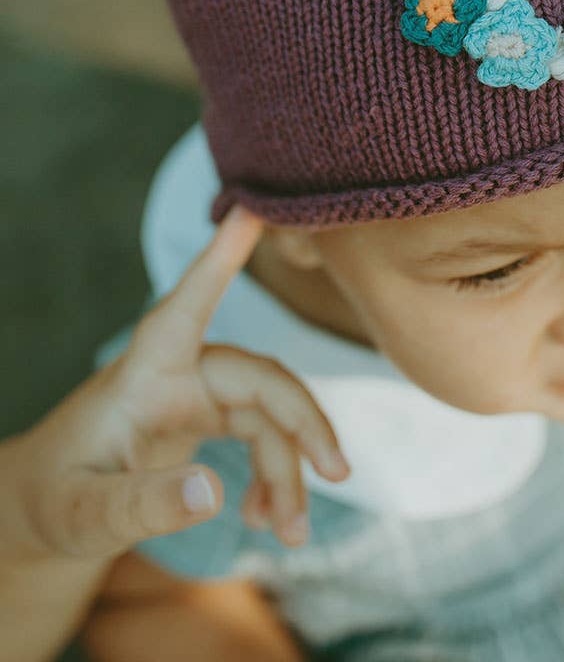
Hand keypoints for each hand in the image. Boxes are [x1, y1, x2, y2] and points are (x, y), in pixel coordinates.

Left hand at [9, 204, 350, 562]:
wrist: (48, 507)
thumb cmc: (55, 500)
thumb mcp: (83, 516)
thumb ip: (141, 504)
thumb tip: (213, 492)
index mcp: (144, 375)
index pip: (186, 306)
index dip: (221, 258)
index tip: (252, 207)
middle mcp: (181, 372)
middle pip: (263, 380)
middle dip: (304, 426)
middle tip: (338, 473)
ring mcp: (202, 391)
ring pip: (273, 414)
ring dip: (292, 471)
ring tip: (291, 534)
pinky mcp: (214, 413)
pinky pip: (266, 435)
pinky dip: (277, 478)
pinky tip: (266, 518)